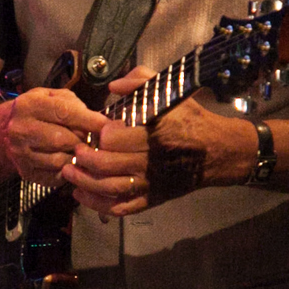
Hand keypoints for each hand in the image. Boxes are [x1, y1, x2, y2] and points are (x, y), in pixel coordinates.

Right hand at [5, 86, 105, 184]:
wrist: (5, 131)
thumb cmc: (38, 111)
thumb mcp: (51, 97)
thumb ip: (74, 105)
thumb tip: (98, 122)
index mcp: (28, 105)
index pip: (65, 113)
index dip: (89, 120)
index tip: (106, 125)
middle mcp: (20, 129)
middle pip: (64, 140)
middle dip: (83, 140)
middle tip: (93, 140)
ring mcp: (21, 153)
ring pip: (60, 161)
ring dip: (76, 157)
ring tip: (80, 150)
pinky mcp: (26, 172)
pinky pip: (56, 176)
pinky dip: (68, 170)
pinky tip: (69, 161)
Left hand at [61, 69, 256, 215]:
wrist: (218, 152)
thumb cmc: (192, 119)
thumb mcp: (171, 92)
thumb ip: (141, 81)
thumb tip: (112, 86)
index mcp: (155, 134)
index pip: (114, 138)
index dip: (99, 133)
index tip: (93, 129)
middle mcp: (151, 161)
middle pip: (107, 164)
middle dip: (85, 158)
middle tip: (76, 150)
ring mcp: (151, 183)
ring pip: (110, 188)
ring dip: (85, 182)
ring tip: (69, 173)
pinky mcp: (153, 198)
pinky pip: (122, 207)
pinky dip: (99, 204)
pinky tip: (82, 195)